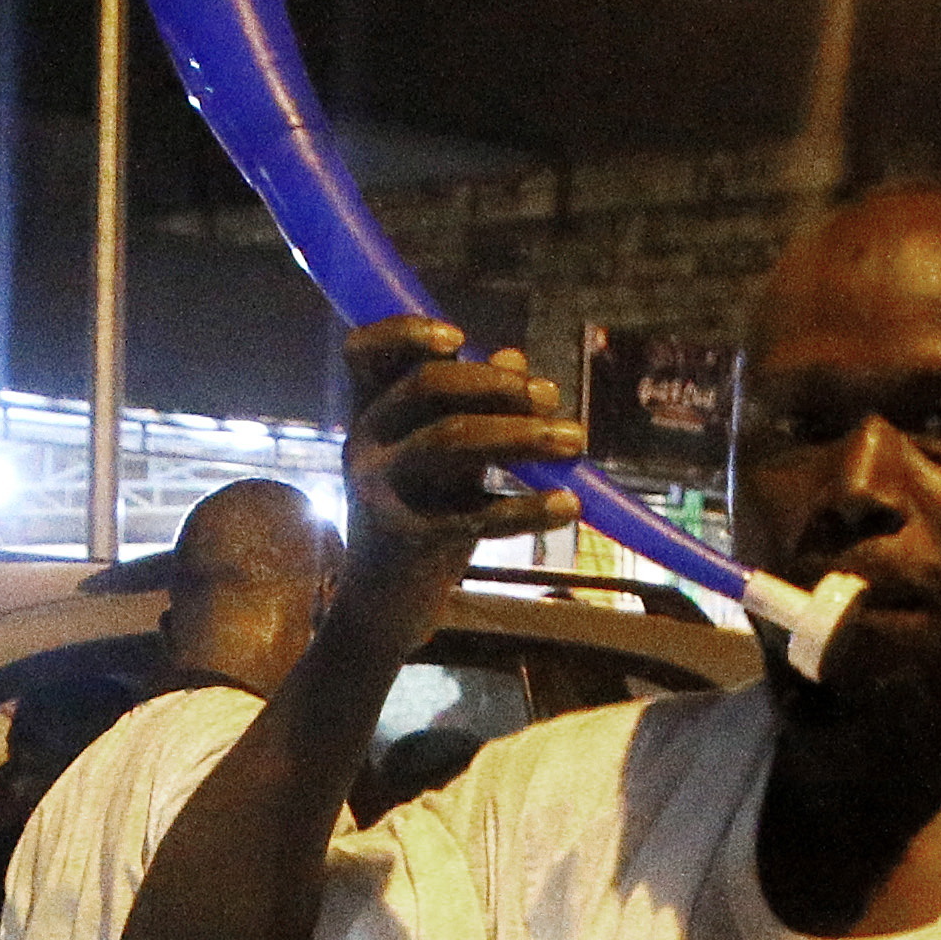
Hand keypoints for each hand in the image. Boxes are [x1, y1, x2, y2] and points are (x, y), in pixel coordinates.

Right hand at [332, 316, 578, 597]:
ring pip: (451, 438)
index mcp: (370, 414)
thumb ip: (476, 408)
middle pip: (426, 385)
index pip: (364, 351)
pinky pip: (474, 514)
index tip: (461, 337)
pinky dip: (528, 509)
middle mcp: (363, 444)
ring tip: (576, 442)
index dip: (405, 332)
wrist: (384, 607)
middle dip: (497, 384)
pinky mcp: (404, 540)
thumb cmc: (422, 516)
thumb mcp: (447, 459)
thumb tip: (516, 357)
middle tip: (553, 396)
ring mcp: (377, 492)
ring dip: (522, 434)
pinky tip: (568, 506)